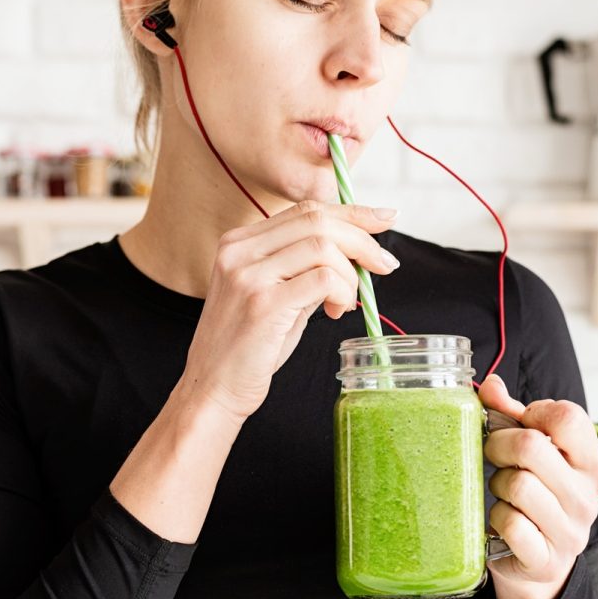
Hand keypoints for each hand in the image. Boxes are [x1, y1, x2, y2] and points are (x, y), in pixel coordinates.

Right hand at [180, 199, 399, 423]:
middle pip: (317, 220)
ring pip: (323, 247)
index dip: (351, 213)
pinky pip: (322, 279)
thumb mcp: (276, 294)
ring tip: (346, 303)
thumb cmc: (248, 347)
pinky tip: (336, 311)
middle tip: (383, 265)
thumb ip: (306, 267)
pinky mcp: (262, 303)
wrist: (214, 388)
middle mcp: (239, 251)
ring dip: (350, 275)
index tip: (383, 218)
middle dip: (361, 240)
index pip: (304, 210)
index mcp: (239, 242)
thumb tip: (358, 249)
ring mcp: (248, 275)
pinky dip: (342, 292)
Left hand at [477, 373, 597, 598]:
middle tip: (493, 454)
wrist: (539, 561)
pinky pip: (510, 524)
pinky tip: (503, 521)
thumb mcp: (532, 451)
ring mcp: (570, 531)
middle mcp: (588, 497)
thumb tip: (491, 386)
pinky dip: (497, 519)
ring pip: (517, 485)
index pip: (568, 417)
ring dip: (498, 484)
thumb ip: (512, 415)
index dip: (533, 413)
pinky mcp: (546, 560)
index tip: (521, 425)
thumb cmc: (535, 493)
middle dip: (499, 444)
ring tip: (503, 492)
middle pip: (531, 446)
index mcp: (594, 463)